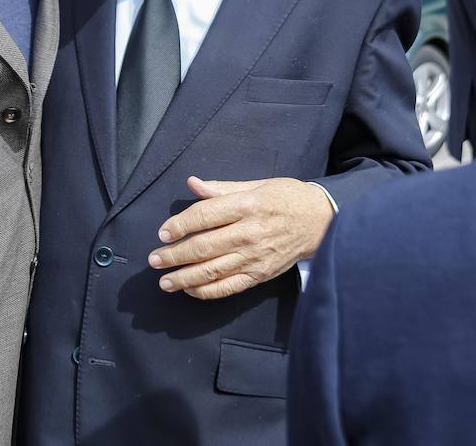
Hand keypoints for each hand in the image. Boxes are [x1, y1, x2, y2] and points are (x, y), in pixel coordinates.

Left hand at [147, 176, 334, 300]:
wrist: (321, 222)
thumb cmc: (287, 198)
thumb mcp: (257, 185)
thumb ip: (222, 189)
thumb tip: (192, 183)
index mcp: (247, 205)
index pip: (205, 216)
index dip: (180, 225)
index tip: (163, 233)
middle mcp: (250, 232)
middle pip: (204, 246)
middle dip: (174, 255)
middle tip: (154, 259)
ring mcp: (255, 257)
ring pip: (213, 271)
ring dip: (184, 278)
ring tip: (165, 281)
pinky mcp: (261, 275)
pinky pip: (229, 287)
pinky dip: (207, 291)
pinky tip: (190, 289)